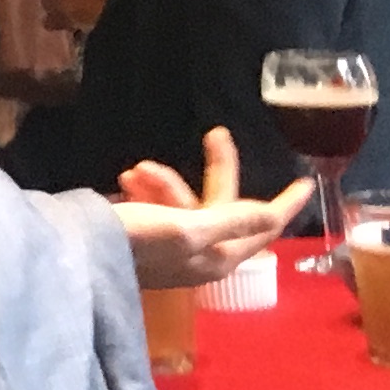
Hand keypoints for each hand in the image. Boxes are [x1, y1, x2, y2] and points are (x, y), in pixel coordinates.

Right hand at [110, 126, 308, 288]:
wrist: (83, 255)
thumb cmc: (139, 240)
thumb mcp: (188, 226)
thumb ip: (233, 219)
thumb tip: (272, 214)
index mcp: (221, 254)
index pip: (265, 226)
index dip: (286, 204)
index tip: (306, 183)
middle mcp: (205, 252)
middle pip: (225, 203)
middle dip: (217, 169)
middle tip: (215, 134)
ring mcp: (177, 246)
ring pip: (187, 200)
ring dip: (164, 181)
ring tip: (135, 173)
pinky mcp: (151, 237)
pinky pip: (161, 206)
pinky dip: (148, 191)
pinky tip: (127, 182)